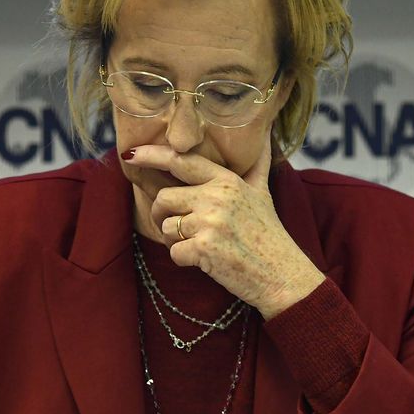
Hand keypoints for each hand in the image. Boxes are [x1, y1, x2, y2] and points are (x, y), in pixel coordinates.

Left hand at [125, 139, 324, 318]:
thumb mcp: (263, 193)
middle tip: (176, 228)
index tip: (131, 155)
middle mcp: (217, 197)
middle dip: (162, 216)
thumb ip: (256, 166)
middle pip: (164, 198)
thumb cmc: (269, 235)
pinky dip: (184, 260)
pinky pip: (174, 252)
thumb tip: (264, 138)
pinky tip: (206, 261)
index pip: (180, 161)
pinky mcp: (204, 248)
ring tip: (201, 245)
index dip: (152, 155)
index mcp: (227, 181)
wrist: (283, 274)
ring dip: (176, 241)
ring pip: (167, 227)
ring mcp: (210, 222)